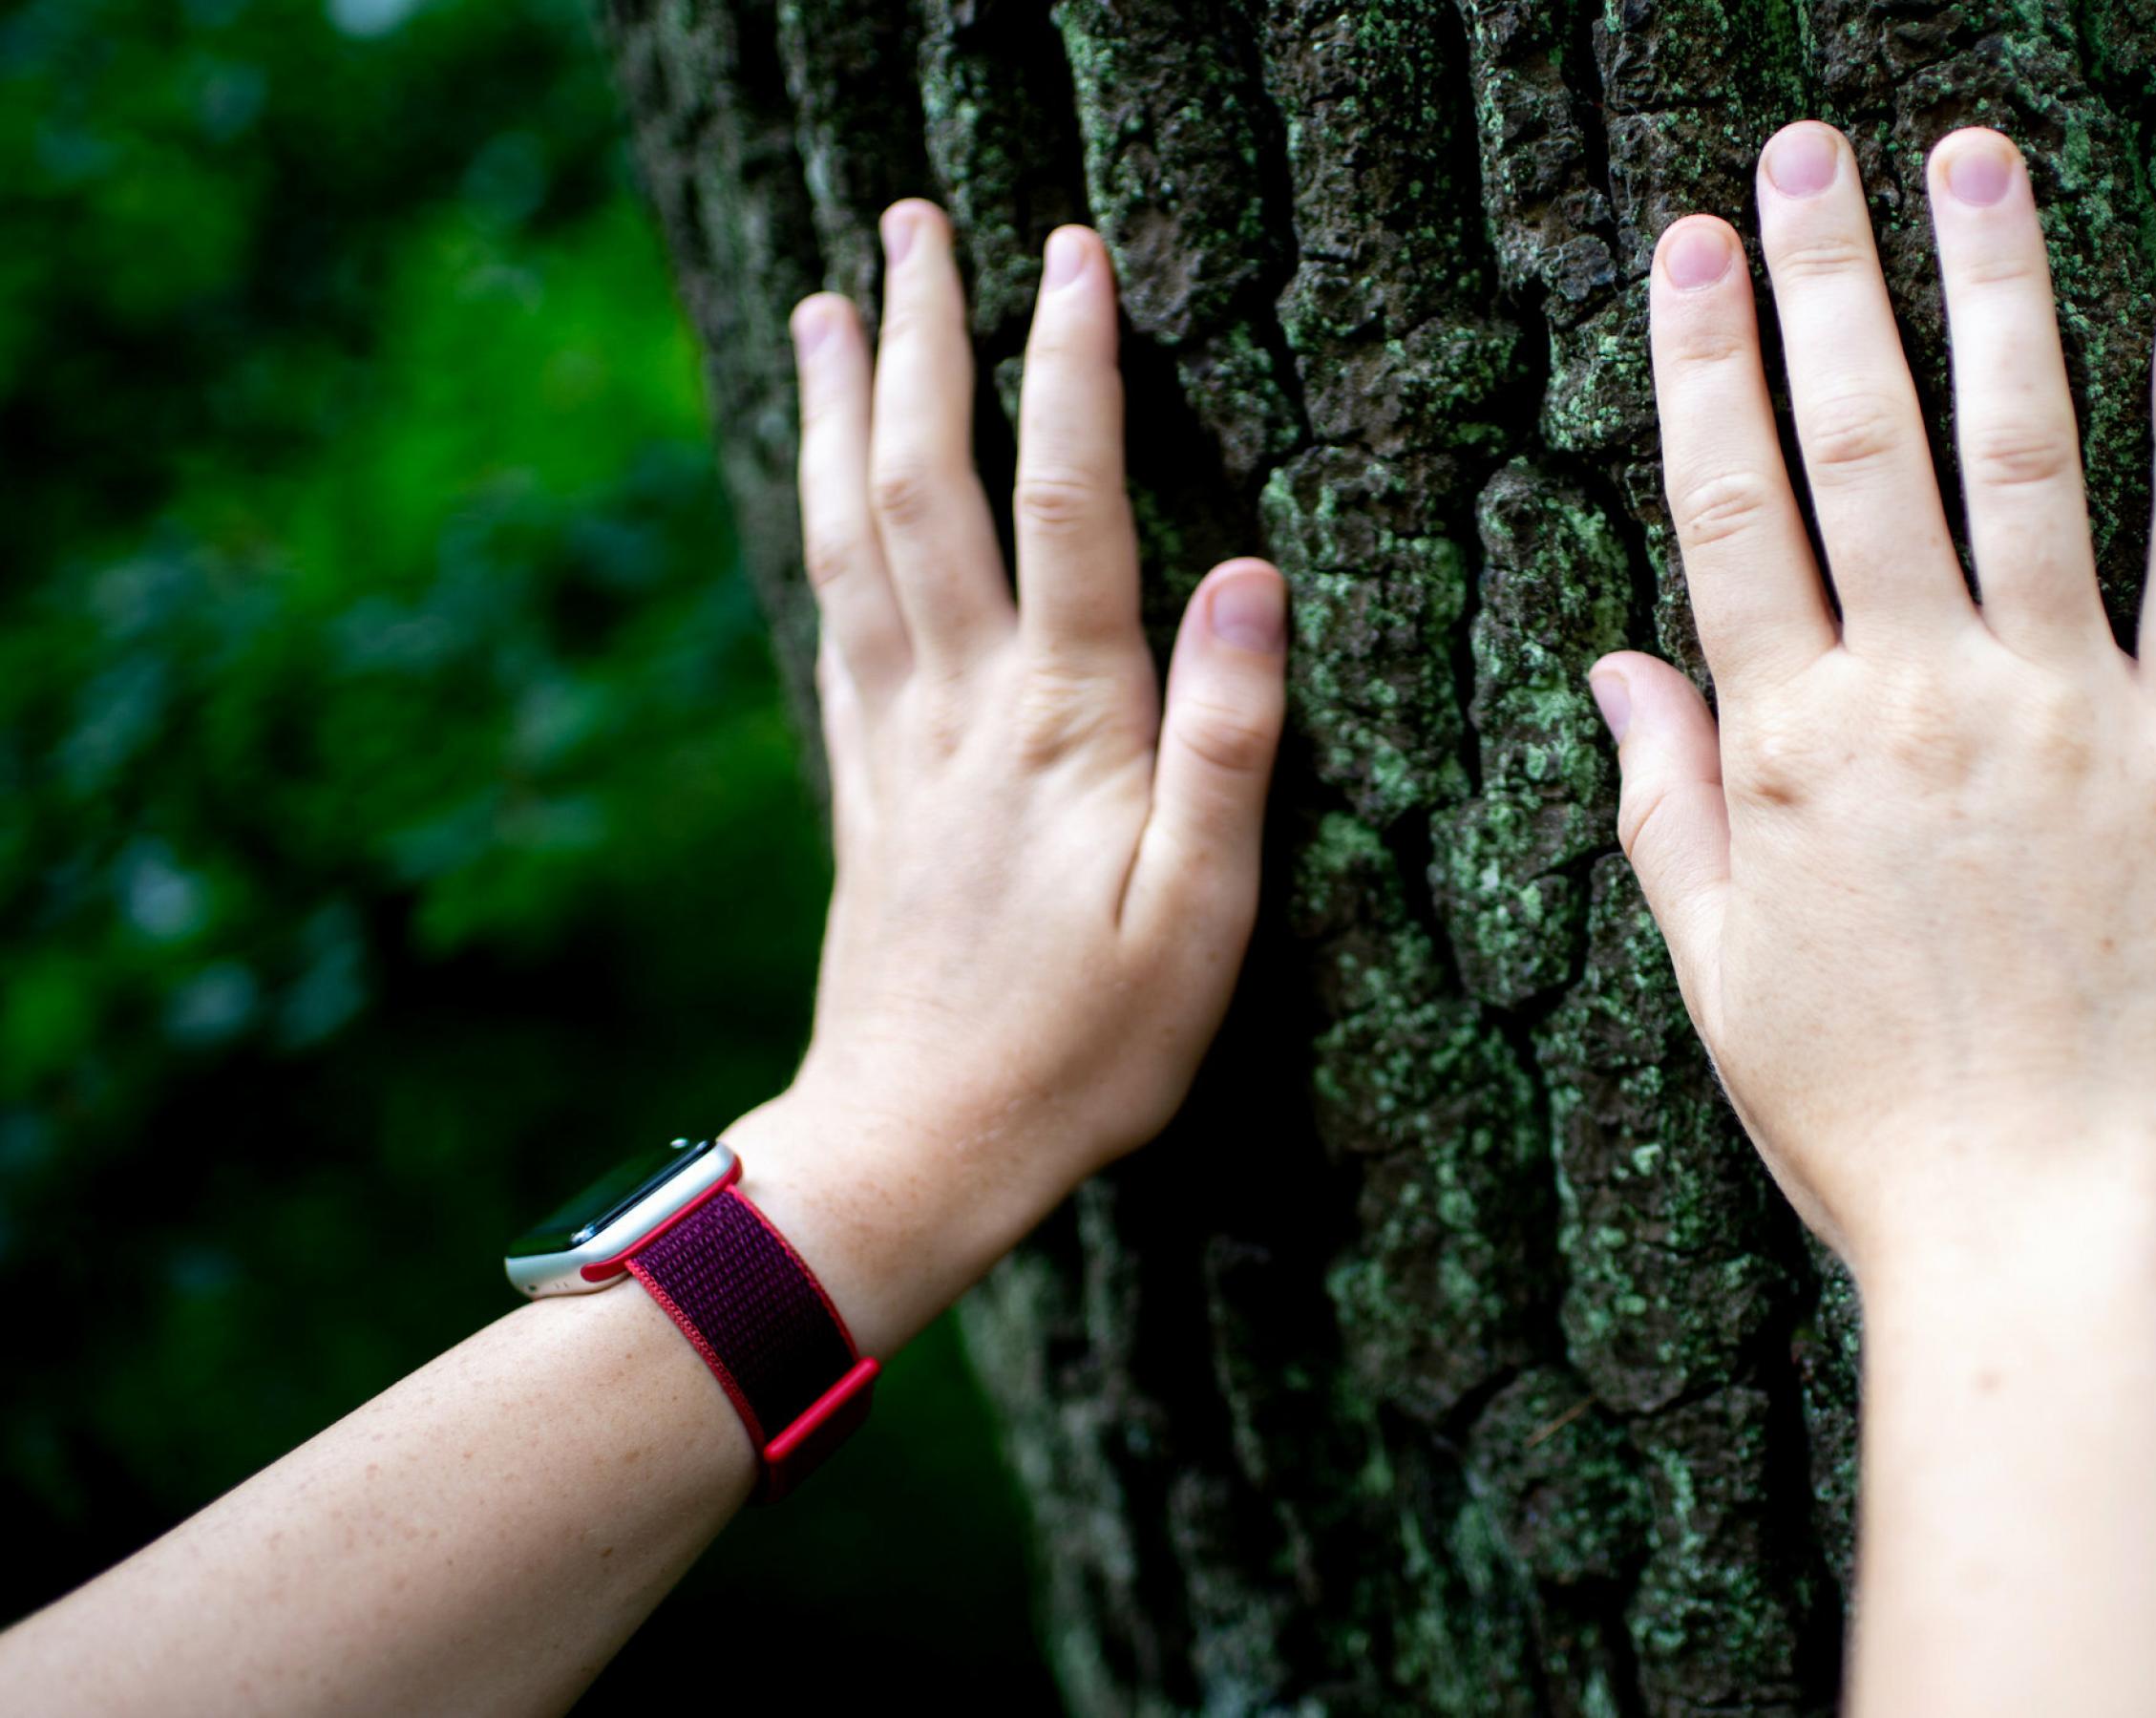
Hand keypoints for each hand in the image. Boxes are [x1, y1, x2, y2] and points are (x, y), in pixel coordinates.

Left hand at [735, 202, 1288, 1345]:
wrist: (914, 1147)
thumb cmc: (1084, 1051)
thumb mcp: (1198, 919)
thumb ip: (1226, 745)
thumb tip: (1254, 582)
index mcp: (1059, 726)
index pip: (1067, 505)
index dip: (1069, 371)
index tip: (1071, 255)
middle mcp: (959, 707)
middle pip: (924, 484)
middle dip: (919, 343)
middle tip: (913, 225)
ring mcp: (893, 741)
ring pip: (851, 535)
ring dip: (841, 409)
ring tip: (829, 306)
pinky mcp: (860, 785)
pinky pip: (831, 617)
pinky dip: (820, 523)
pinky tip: (820, 485)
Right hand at [1595, 123, 2155, 1285]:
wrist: (2054, 1235)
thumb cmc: (1875, 1131)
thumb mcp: (1725, 983)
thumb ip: (1672, 808)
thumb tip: (1616, 663)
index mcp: (1794, 748)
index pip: (1731, 507)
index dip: (1705, 362)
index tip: (1693, 245)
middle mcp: (1925, 695)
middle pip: (1864, 442)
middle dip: (1830, 278)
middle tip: (1812, 151)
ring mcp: (2073, 709)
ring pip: (2028, 455)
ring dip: (1999, 294)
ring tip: (1979, 160)